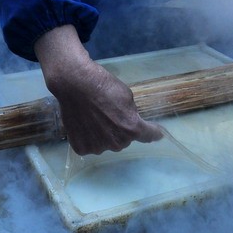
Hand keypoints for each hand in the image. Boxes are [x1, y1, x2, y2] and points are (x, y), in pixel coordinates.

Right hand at [34, 25, 163, 154]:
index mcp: (132, 129)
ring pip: (106, 143)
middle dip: (122, 130)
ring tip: (94, 117)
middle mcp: (117, 143)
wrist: (75, 84)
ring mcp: (98, 147)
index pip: (148, 135)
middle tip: (110, 114)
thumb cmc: (103, 85)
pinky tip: (84, 123)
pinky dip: (89, 137)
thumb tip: (130, 121)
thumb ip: (131, 114)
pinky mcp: (81, 148)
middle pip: (124, 139)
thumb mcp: (127, 96)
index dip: (154, 133)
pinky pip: (90, 145)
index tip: (158, 134)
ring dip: (104, 135)